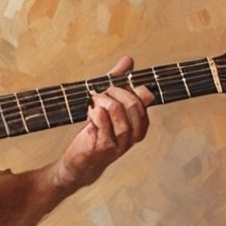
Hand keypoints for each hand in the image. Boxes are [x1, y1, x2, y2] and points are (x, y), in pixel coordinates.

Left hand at [52, 55, 153, 190]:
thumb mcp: (109, 107)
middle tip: (100, 93)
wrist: (80, 164)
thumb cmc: (96, 133)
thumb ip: (119, 83)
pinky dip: (93, 111)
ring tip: (92, 102)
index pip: (144, 98)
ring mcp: (119, 143)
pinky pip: (101, 120)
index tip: (112, 87)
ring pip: (116, 110)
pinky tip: (88, 112)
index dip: (127, 87)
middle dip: (113, 92)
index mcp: (140, 125)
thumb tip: (128, 60)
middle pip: (131, 103)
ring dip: (101, 100)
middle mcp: (133, 135)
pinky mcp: (102, 147)